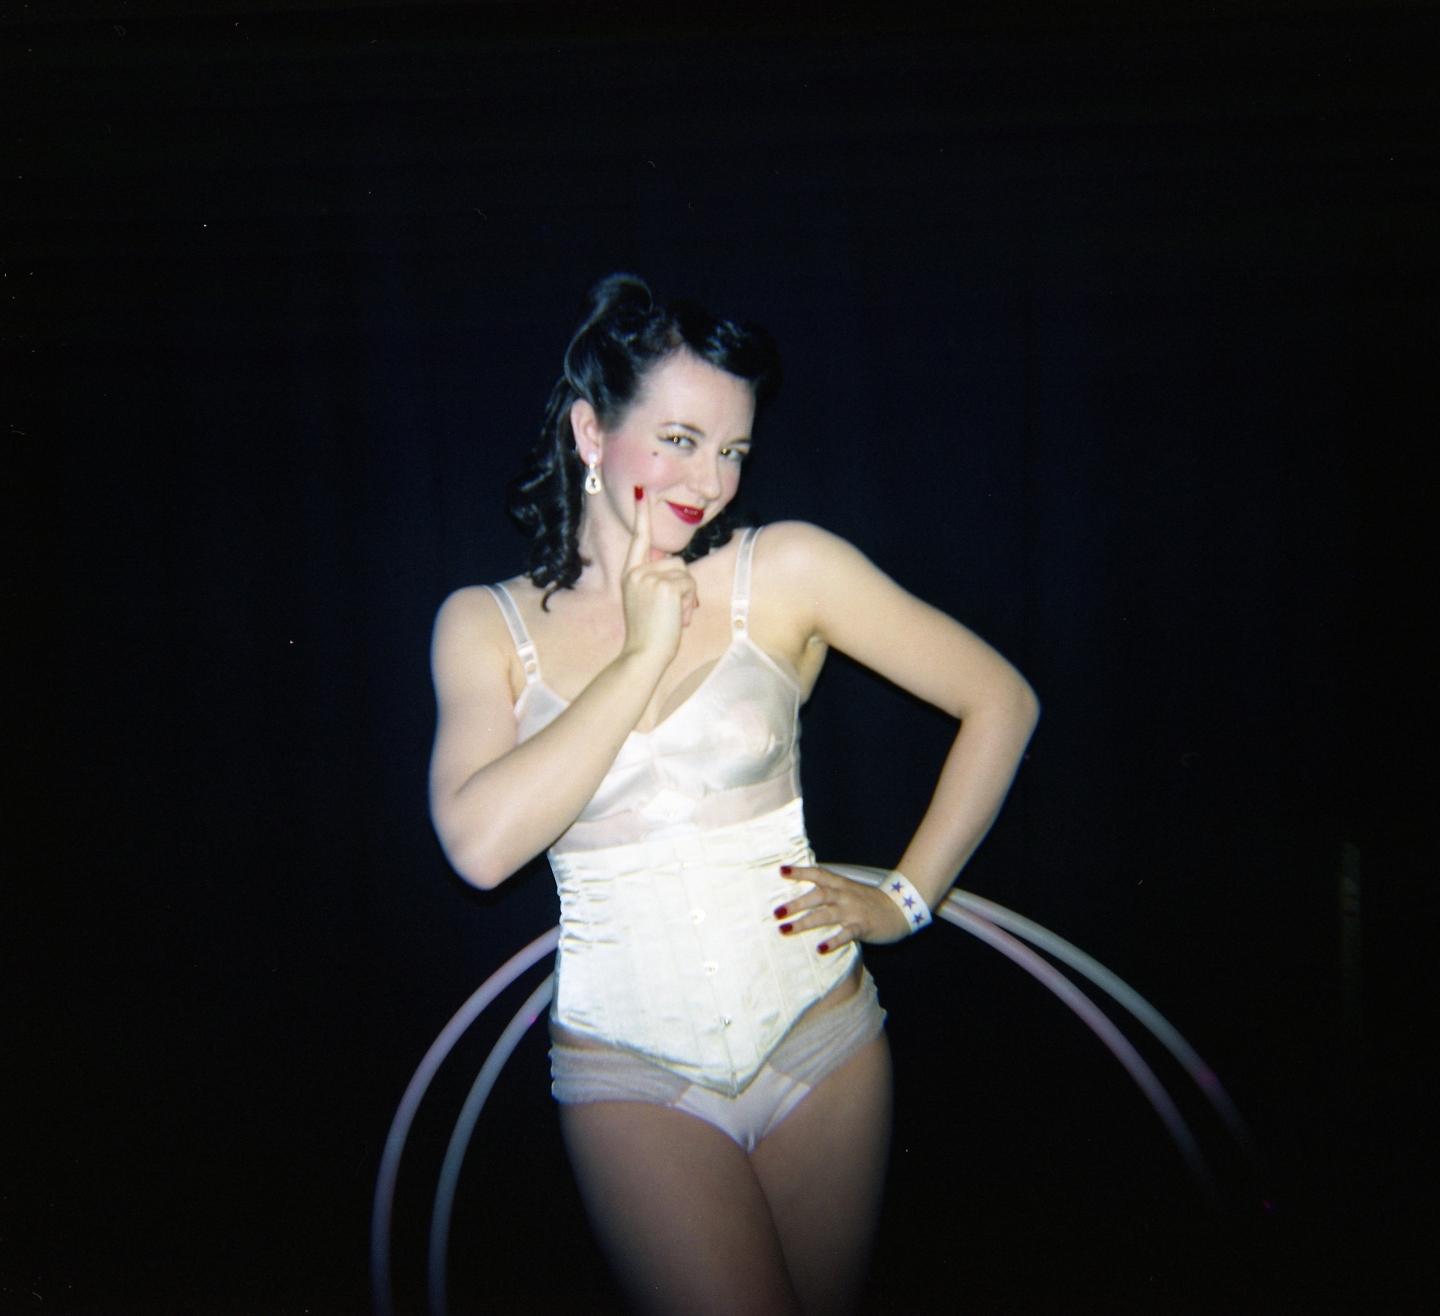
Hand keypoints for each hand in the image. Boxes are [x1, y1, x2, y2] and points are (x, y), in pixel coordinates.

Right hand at [620, 487, 698, 663]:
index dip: (642, 515)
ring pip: (686, 573)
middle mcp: (636, 572)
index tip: (641, 492)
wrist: (643, 653)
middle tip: (673, 610)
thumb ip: (657, 582)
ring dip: (688, 595)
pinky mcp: (665, 586)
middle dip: (684, 585)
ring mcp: (649, 578)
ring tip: (674, 615)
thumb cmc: (649, 633)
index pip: (639, 540)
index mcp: (630, 575)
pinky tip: (677, 618)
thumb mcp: (647, 601)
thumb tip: (679, 571)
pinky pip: (690, 585)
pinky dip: (689, 602)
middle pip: (677, 562)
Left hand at [773, 863, 912, 951]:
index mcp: (841, 884)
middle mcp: (845, 895)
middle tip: (777, 912)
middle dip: (796, 903)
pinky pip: (846, 934)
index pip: (819, 874)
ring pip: (826, 914)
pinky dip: (833, 941)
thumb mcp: (849, 891)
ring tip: (785, 930)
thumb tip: (803, 897)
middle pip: (818, 895)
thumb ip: (830, 891)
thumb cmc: (869, 902)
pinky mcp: (862, 926)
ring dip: (805, 922)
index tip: (782, 871)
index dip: (801, 872)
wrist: (900, 909)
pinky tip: (820, 949)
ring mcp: (853, 911)